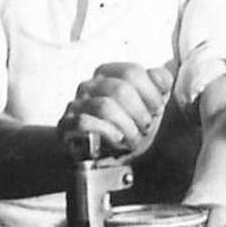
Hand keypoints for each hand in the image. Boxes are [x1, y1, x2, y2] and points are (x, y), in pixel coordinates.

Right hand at [57, 62, 173, 158]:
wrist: (102, 154)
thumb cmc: (129, 125)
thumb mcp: (150, 103)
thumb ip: (160, 84)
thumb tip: (159, 77)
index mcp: (109, 73)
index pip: (132, 72)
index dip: (151, 94)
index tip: (156, 110)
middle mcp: (90, 85)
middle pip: (120, 89)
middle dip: (140, 113)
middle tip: (145, 128)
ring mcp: (76, 105)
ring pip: (104, 107)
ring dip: (127, 127)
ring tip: (132, 138)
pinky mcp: (66, 125)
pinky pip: (84, 123)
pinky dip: (106, 133)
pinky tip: (116, 140)